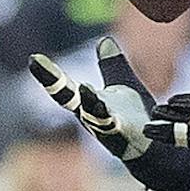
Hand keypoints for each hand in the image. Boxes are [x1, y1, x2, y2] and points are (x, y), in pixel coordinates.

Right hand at [29, 38, 189, 190]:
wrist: (156, 149)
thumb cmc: (138, 119)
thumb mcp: (124, 87)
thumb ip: (113, 65)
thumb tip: (105, 41)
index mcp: (89, 105)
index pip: (64, 88)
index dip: (48, 74)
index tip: (33, 58)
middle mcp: (93, 118)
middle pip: (71, 100)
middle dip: (53, 83)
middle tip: (35, 62)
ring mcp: (109, 132)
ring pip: (95, 117)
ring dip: (90, 104)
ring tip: (85, 88)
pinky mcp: (128, 142)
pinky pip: (120, 132)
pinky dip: (115, 124)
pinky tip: (114, 116)